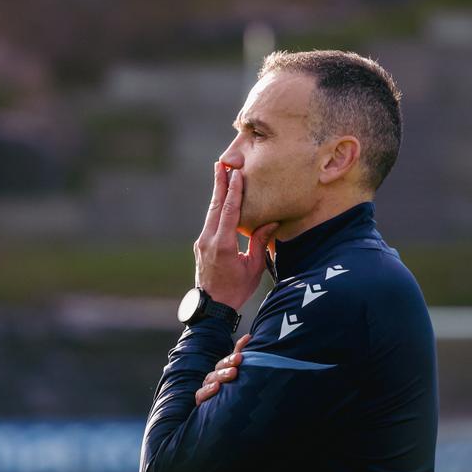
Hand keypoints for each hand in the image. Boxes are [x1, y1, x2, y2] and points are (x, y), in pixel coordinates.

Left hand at [194, 163, 279, 310]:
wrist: (212, 307)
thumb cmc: (236, 290)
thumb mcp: (253, 267)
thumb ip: (259, 242)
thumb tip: (270, 221)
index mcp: (223, 245)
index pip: (229, 212)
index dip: (233, 191)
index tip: (235, 174)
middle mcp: (209, 240)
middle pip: (215, 206)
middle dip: (219, 184)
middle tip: (221, 164)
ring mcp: (202, 242)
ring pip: (211, 212)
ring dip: (217, 193)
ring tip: (220, 174)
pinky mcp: (201, 245)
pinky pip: (210, 222)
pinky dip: (216, 208)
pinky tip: (221, 199)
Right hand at [195, 334, 249, 405]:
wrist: (224, 420)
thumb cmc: (233, 396)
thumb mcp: (240, 374)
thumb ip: (243, 355)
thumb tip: (249, 336)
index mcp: (224, 371)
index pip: (228, 359)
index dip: (236, 352)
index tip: (244, 349)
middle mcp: (214, 378)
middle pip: (219, 367)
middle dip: (229, 362)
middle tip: (239, 359)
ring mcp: (207, 389)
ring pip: (211, 378)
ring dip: (222, 375)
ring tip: (233, 373)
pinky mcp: (201, 401)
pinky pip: (201, 394)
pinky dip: (208, 390)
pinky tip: (216, 387)